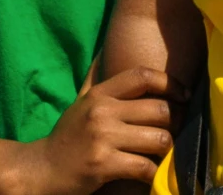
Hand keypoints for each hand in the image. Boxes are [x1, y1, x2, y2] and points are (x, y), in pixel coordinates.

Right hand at [4, 68, 172, 194]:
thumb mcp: (81, 104)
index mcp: (99, 95)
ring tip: (161, 154)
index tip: (185, 96)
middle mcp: (102, 112)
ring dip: (166, 149)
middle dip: (174, 123)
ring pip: (159, 138)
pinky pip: (145, 166)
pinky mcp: (103, 165)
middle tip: (174, 132)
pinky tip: (148, 174)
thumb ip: (100, 84)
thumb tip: (106, 49)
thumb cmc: (66, 138)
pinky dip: (153, 173)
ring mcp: (102, 138)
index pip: (143, 76)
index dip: (171, 83)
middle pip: (160, 110)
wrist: (38, 171)